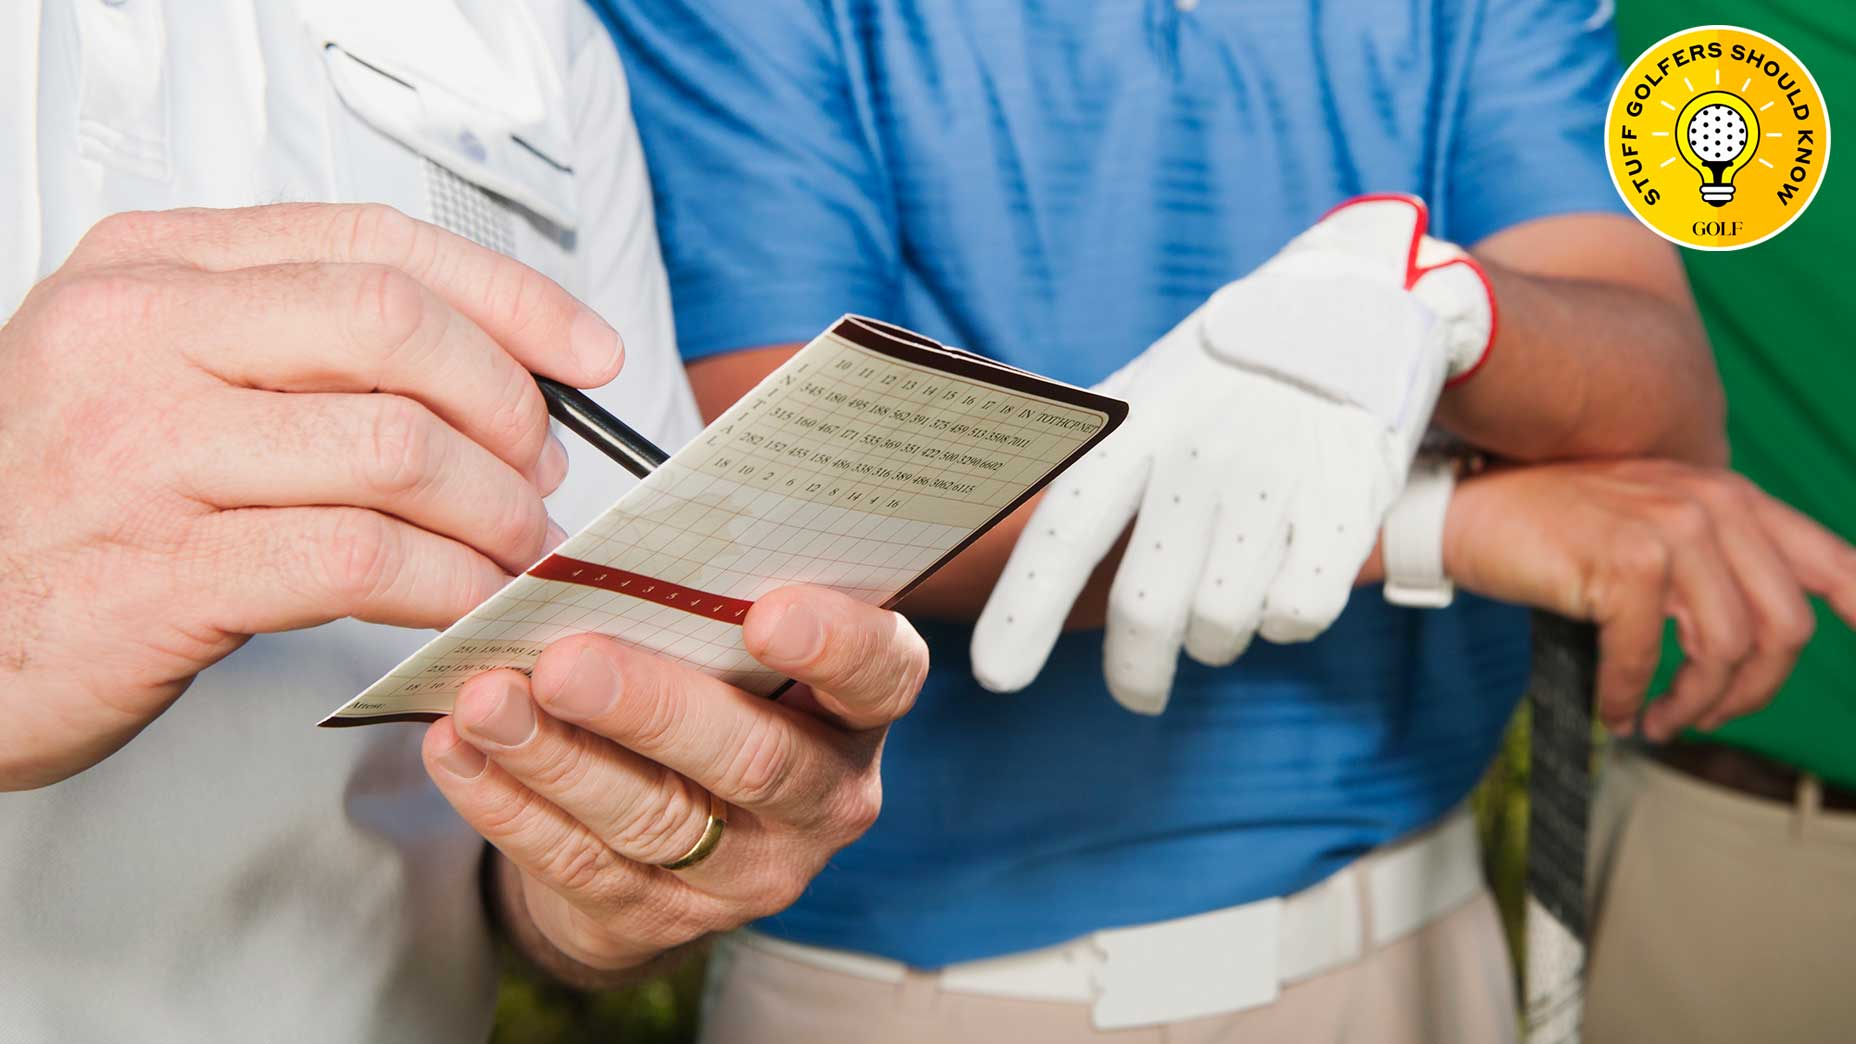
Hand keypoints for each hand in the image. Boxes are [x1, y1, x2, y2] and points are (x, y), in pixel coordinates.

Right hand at [0, 204, 624, 789]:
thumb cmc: (58, 509)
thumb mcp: (151, 380)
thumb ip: (292, 350)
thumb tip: (486, 369)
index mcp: (151, 270)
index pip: (376, 244)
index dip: (509, 298)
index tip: (585, 352)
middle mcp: (140, 336)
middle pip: (399, 327)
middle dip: (507, 405)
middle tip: (537, 473)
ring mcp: (145, 452)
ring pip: (398, 447)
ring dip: (492, 510)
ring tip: (512, 549)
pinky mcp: (163, 573)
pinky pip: (363, 559)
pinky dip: (447, 583)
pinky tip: (464, 603)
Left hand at [421, 586, 926, 978]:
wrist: (676, 834)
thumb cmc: (711, 686)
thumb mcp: (736, 640)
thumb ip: (713, 593)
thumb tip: (629, 528)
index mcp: (857, 708)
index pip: (880, 675)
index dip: (834, 646)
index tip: (767, 613)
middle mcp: (821, 798)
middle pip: (753, 761)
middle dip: (652, 708)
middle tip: (566, 663)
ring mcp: (746, 872)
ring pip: (652, 818)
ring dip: (557, 757)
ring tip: (487, 699)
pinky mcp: (659, 918)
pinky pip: (577, 863)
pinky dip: (508, 804)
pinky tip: (460, 751)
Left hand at [971, 195, 1493, 711]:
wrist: (1356, 305)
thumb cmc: (1228, 371)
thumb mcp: (1146, 387)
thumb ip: (1088, 456)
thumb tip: (982, 501)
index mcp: (1137, 424)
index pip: (1066, 528)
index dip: (1024, 608)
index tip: (996, 676)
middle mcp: (1199, 452)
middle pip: (1147, 608)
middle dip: (1134, 673)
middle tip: (1138, 690)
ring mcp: (1276, 478)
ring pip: (1221, 625)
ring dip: (1216, 641)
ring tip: (1222, 605)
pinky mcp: (1346, 503)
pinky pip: (1296, 616)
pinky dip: (1283, 622)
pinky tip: (1282, 582)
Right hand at [1446, 460, 1855, 739]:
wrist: (1465, 509)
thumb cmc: (1548, 526)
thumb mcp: (1645, 523)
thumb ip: (1707, 557)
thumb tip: (1753, 636)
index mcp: (1728, 496)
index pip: (1830, 559)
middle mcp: (1712, 504)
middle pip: (1785, 628)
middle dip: (1752, 693)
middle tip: (1704, 717)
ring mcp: (1671, 530)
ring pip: (1728, 650)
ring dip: (1694, 705)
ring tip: (1659, 721)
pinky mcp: (1625, 564)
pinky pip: (1649, 659)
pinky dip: (1628, 697)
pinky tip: (1612, 709)